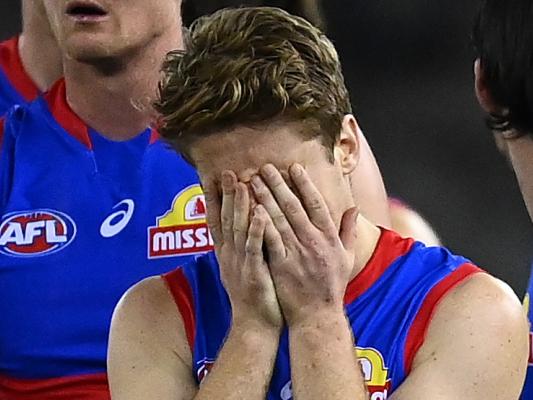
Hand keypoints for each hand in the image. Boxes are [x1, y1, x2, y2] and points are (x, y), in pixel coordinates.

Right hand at [204, 170, 282, 330]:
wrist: (255, 326)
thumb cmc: (253, 296)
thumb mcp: (240, 268)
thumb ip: (239, 246)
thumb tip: (239, 226)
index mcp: (226, 253)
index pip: (216, 220)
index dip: (214, 199)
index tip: (212, 178)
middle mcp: (229, 255)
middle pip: (226, 219)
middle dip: (226, 194)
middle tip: (226, 172)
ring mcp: (240, 263)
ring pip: (239, 229)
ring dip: (240, 206)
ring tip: (243, 183)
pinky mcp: (254, 272)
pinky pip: (255, 247)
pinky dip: (257, 229)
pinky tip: (261, 213)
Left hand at [250, 163, 357, 326]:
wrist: (317, 316)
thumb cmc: (331, 286)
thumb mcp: (347, 257)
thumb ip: (349, 230)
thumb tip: (354, 207)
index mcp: (329, 238)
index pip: (316, 204)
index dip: (305, 184)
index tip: (294, 166)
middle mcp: (314, 242)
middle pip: (294, 207)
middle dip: (278, 184)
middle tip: (265, 167)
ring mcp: (297, 253)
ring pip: (279, 219)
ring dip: (265, 198)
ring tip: (252, 181)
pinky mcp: (282, 265)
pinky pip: (270, 239)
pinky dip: (261, 223)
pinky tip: (251, 209)